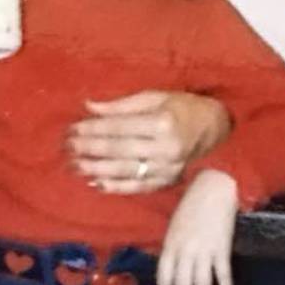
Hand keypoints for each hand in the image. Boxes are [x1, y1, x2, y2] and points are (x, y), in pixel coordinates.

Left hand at [69, 92, 230, 193]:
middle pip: (118, 149)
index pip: (119, 127)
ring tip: (75, 165)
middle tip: (68, 147)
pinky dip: (115, 186)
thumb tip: (89, 106)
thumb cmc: (182, 107)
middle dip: (90, 149)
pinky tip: (96, 182)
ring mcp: (166, 168)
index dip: (93, 128)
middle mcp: (165, 147)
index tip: (73, 129)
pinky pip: (136, 187)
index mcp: (162, 121)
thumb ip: (121, 105)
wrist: (215, 129)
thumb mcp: (155, 97)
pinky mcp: (167, 182)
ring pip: (124, 170)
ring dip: (96, 169)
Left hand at [158, 169, 237, 284]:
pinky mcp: (222, 250)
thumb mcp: (174, 228)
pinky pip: (223, 278)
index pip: (163, 280)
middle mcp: (184, 252)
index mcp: (170, 246)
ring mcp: (203, 252)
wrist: (214, 189)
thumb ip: (172, 250)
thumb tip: (173, 274)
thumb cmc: (192, 207)